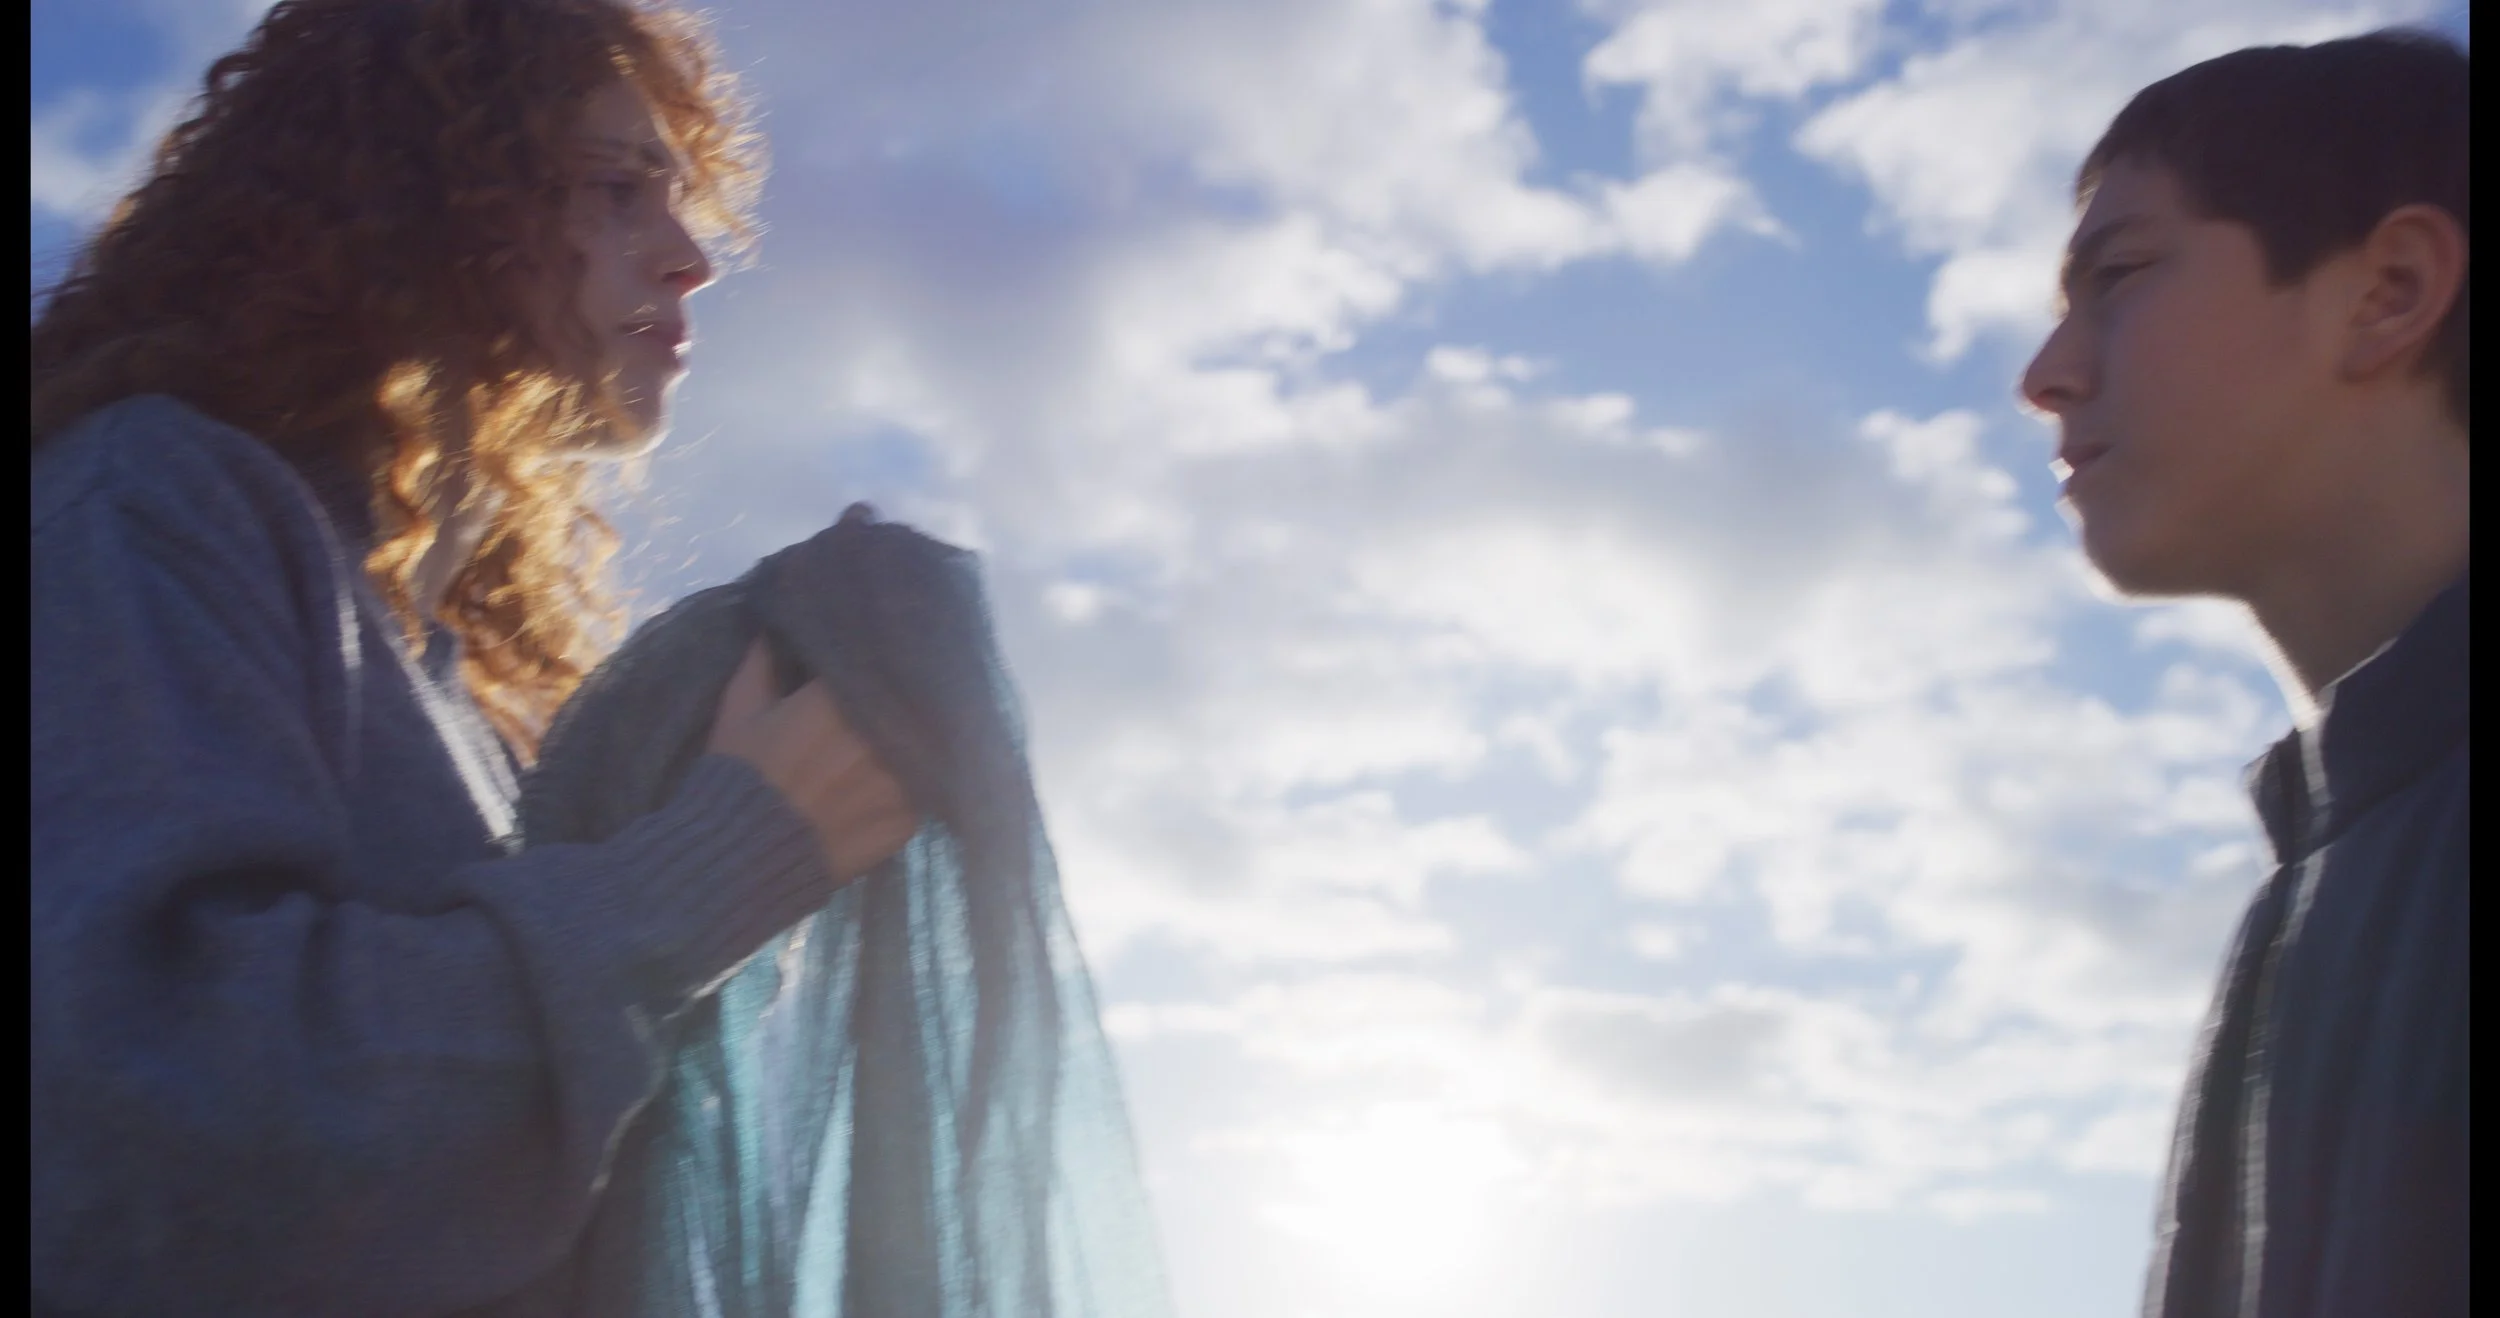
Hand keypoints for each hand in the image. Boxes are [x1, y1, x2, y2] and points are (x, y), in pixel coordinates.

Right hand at [705, 637, 917, 881]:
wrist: (738, 862)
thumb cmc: (735, 780)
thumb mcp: (738, 713)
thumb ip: (760, 666)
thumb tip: (772, 630)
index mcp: (836, 702)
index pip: (875, 669)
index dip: (876, 669)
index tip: (876, 667)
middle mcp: (875, 738)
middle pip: (905, 709)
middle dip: (900, 706)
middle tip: (894, 706)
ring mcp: (895, 782)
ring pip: (919, 751)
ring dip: (911, 748)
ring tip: (903, 745)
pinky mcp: (905, 821)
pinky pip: (921, 795)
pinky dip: (910, 791)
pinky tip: (895, 790)